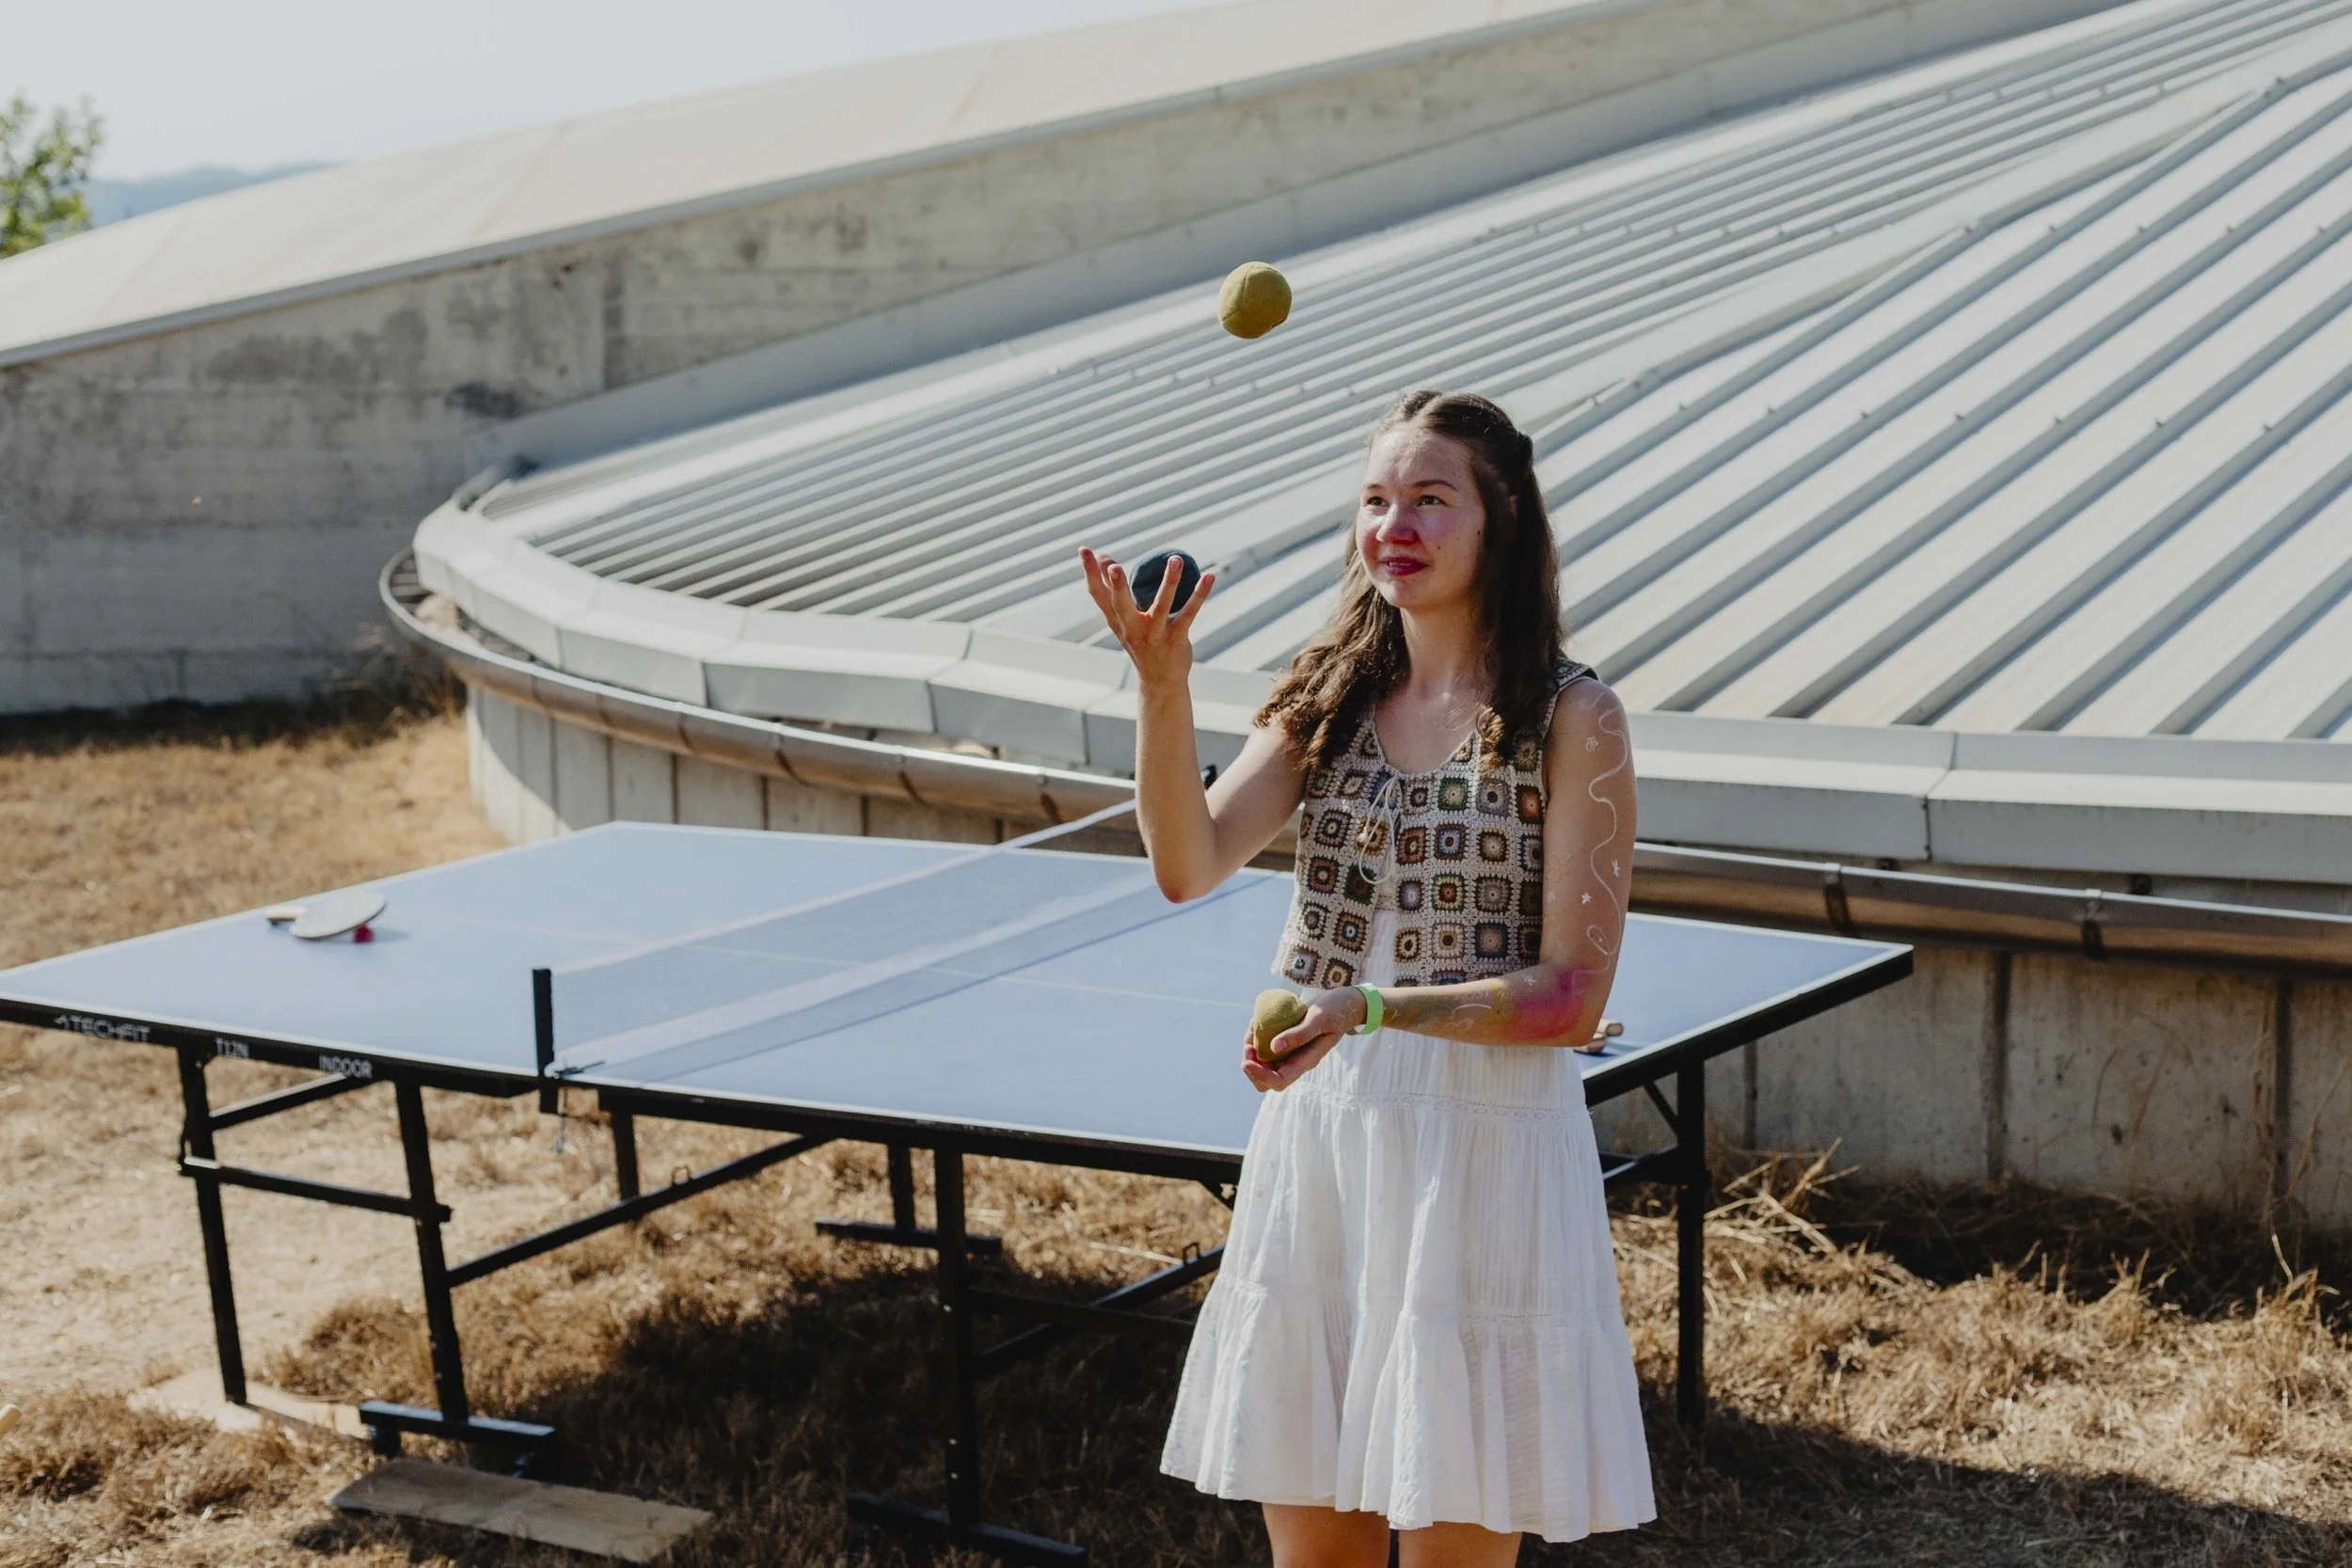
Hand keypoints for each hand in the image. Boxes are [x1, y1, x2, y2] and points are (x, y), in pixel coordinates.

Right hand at [1079, 546, 1215, 688]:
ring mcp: (1155, 634)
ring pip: (1162, 605)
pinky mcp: (1176, 637)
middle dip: (1117, 587)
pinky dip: (1200, 593)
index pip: (1098, 595)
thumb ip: (1114, 594)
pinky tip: (1210, 576)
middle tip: (1113, 567)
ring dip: (1170, 581)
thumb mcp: (1122, 622)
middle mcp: (1132, 628)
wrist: (1159, 682)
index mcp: (1117, 621)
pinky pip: (1189, 612)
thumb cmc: (1140, 644)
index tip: (1084, 549)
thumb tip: (1107, 563)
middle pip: (1121, 605)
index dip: (1090, 573)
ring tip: (1175, 559)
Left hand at [1240, 986, 1365, 1091]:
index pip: (1279, 1081)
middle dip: (1252, 1065)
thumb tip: (1273, 1048)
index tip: (1246, 1061)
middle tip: (1247, 1045)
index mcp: (1306, 1061)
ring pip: (1264, 1063)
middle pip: (1267, 1078)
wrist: (1343, 1003)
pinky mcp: (1287, 1040)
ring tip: (1252, 1028)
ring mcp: (1291, 1051)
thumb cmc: (1335, 1010)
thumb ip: (1299, 1034)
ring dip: (1252, 1050)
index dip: (1259, 1075)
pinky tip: (1257, 1021)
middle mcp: (1296, 1060)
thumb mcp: (1318, 1019)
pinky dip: (1256, 1037)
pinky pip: (1266, 1046)